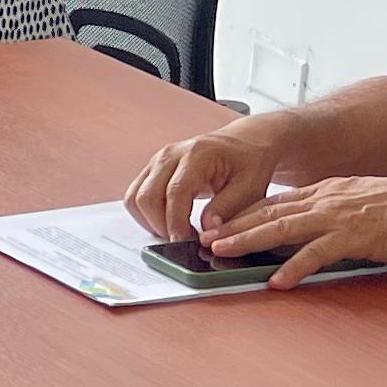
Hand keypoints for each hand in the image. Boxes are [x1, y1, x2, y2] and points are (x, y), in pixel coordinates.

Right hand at [126, 118, 286, 242]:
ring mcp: (158, 161)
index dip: (176, 222)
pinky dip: (146, 215)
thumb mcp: (250, 186)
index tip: (184, 243)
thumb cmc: (249, 162)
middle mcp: (171, 154)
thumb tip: (207, 229)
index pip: (175, 192)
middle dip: (161, 226)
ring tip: (175, 232)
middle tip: (183, 241)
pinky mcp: (152, 169)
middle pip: (147, 196)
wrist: (244, 143)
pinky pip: (135, 195)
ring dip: (150, 221)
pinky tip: (168, 222)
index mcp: (197, 154)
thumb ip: (228, 207)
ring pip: (135, 197)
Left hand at [201, 173, 386, 290]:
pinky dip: (294, 267)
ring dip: (248, 240)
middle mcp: (323, 201)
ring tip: (222, 251)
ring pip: (281, 228)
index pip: (276, 202)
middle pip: (269, 213)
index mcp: (324, 192)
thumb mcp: (357, 199)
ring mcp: (335, 219)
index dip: (244, 213)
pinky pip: (316, 254)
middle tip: (204, 236)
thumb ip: (331, 209)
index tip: (220, 222)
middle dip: (233, 225)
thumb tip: (309, 223)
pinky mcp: (352, 238)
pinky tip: (277, 280)